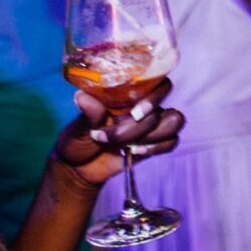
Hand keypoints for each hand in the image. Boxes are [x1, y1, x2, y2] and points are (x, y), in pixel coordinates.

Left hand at [53, 79, 184, 188]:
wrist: (78, 168)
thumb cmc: (77, 139)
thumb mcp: (78, 126)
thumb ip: (88, 114)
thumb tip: (82, 96)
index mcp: (128, 94)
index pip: (158, 82)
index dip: (154, 96)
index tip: (136, 113)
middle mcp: (144, 105)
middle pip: (165, 108)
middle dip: (142, 127)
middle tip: (118, 139)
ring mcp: (151, 124)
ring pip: (173, 122)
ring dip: (151, 137)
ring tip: (128, 146)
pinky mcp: (155, 143)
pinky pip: (171, 142)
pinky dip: (155, 148)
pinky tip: (135, 152)